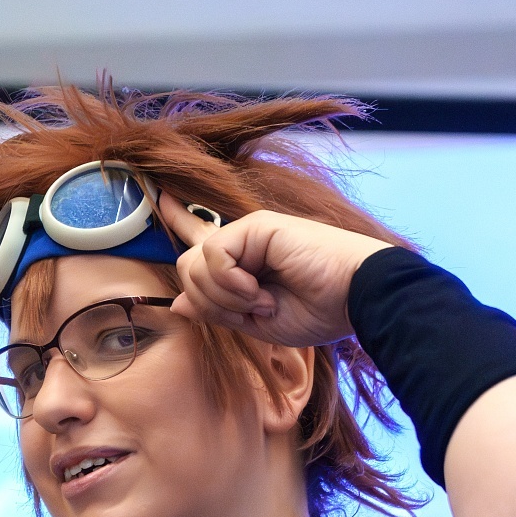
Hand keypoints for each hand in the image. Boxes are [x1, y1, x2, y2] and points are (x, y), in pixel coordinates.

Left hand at [159, 192, 396, 350]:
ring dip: (224, 297)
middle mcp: (244, 242)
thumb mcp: (256, 323)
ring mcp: (250, 231)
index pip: (202, 238)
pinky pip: (214, 256)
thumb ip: (217, 310)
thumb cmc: (317, 311)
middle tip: (250, 311)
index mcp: (245, 262)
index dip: (178, 217)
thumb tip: (177, 305)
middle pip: (188, 268)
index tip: (159, 194)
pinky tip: (258, 292)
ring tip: (261, 302)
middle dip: (210, 301)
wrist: (355, 298)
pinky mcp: (257, 224)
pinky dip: (231, 283)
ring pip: (195, 265)